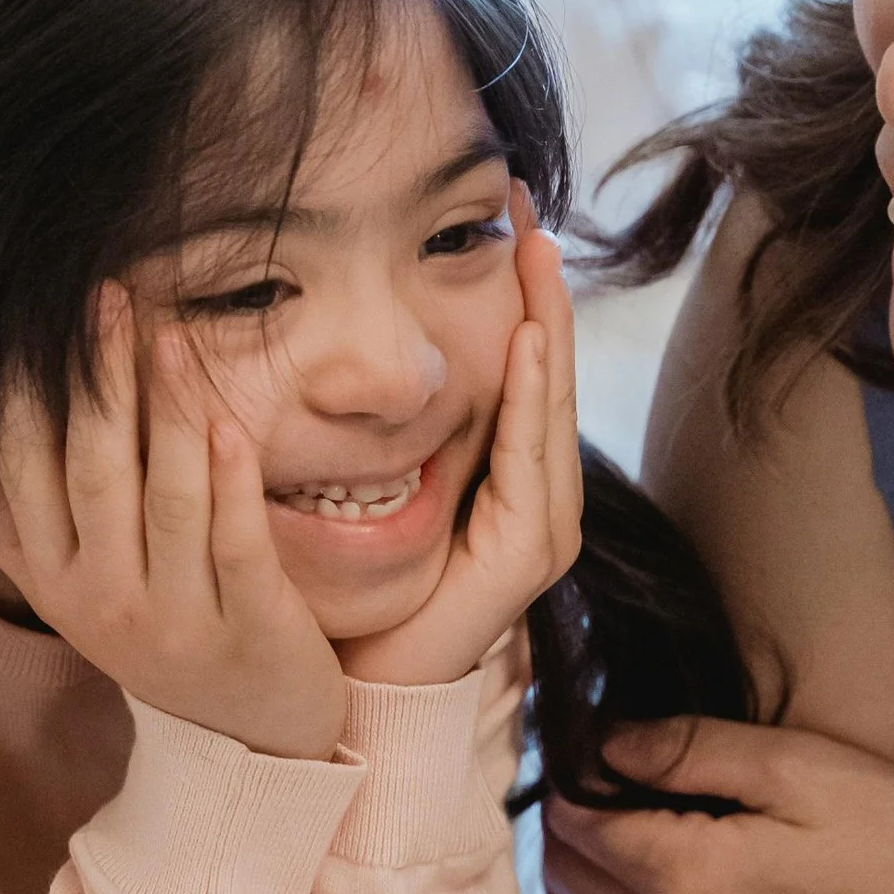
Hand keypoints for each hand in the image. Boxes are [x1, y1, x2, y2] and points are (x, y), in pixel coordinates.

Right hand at [0, 287, 346, 757]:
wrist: (253, 741)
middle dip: (96, 378)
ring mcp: (175, 622)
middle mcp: (101, 604)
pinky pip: (235, 541)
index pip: (23, 470)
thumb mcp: (86, 586)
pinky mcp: (249, 630)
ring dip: (166, 408)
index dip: (29, 390)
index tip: (38, 313)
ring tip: (169, 334)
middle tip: (105, 297)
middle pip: (92, 471)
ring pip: (166, 496)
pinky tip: (227, 422)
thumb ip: (41, 517)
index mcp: (52, 583)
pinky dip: (230, 478)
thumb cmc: (169, 629)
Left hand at [338, 206, 582, 687]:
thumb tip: (345, 340)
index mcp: (507, 477)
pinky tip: (524, 342)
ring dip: (544, 325)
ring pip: (547, 405)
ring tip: (536, 251)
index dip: (518, 294)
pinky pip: (531, 459)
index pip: (520, 368)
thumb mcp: (372, 484)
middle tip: (524, 205)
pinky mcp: (526, 555)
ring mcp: (541, 526)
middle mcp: (537, 496)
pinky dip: (531, 397)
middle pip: (545, 373)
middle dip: (540, 289)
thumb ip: (386, 425)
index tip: (503, 216)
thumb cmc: (357, 592)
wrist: (360, 687)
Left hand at [543, 716, 893, 893]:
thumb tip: (604, 742)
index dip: (569, 772)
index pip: (575, 820)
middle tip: (590, 774)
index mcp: (685, 874)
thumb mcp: (799, 768)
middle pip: (566, 877)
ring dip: (574, 879)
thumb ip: (690, 750)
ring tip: (602, 829)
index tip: (581, 736)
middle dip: (563, 820)